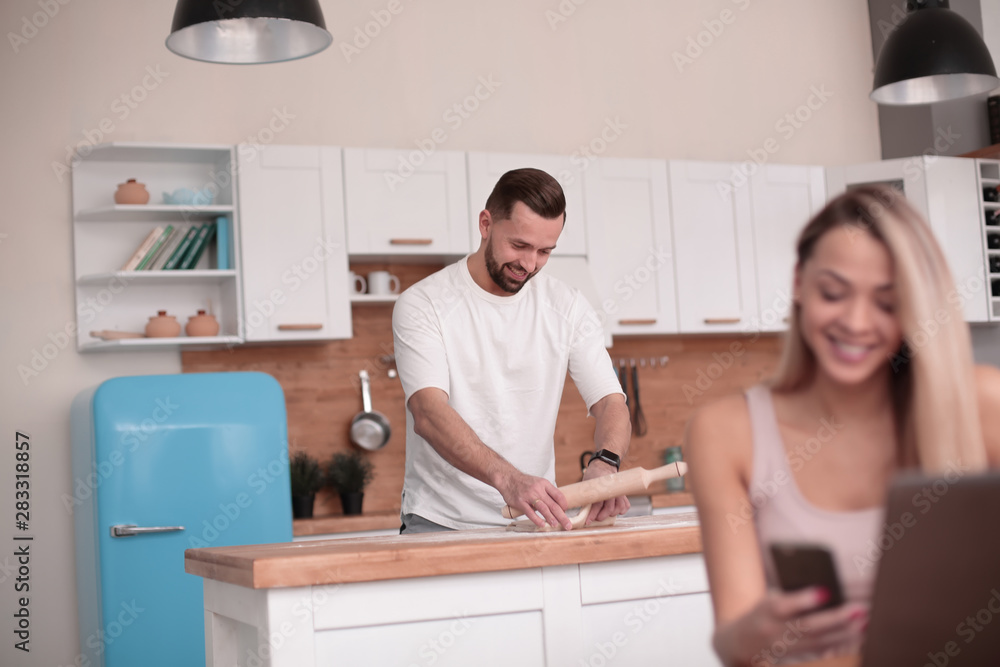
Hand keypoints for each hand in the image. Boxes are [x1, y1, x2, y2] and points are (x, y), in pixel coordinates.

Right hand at [498, 469, 570, 529]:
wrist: (508, 478)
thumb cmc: (525, 482)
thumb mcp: (538, 482)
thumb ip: (547, 492)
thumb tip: (558, 504)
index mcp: (544, 484)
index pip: (558, 495)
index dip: (564, 505)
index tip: (566, 512)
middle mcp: (538, 489)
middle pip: (553, 504)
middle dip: (562, 516)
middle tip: (568, 525)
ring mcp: (529, 496)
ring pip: (543, 508)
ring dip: (551, 518)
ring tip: (556, 525)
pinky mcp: (520, 502)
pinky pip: (530, 512)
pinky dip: (537, 519)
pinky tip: (542, 524)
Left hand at [582, 460, 629, 523]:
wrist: (604, 464)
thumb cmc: (593, 475)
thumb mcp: (586, 483)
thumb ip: (586, 495)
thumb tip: (581, 510)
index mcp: (601, 486)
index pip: (597, 504)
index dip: (592, 514)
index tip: (588, 521)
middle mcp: (612, 489)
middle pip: (609, 508)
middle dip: (602, 516)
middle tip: (595, 519)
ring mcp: (619, 491)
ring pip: (619, 507)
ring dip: (612, 514)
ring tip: (604, 515)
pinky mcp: (623, 493)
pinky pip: (626, 504)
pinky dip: (622, 510)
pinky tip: (616, 512)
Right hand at [714, 587, 867, 665]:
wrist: (740, 644)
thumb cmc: (760, 614)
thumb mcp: (767, 599)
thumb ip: (792, 596)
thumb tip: (828, 592)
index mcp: (766, 611)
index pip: (784, 605)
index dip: (804, 599)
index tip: (825, 591)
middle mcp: (775, 631)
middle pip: (808, 627)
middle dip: (836, 619)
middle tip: (859, 610)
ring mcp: (786, 647)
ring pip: (819, 642)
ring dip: (846, 634)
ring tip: (867, 622)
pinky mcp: (797, 657)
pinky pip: (823, 651)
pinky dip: (842, 644)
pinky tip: (860, 636)